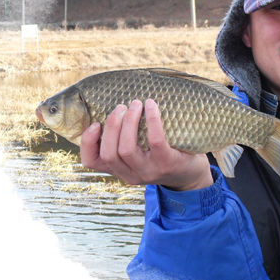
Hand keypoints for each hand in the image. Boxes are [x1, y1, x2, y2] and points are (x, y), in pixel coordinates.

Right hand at [80, 98, 212, 190]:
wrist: (192, 175)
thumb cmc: (163, 157)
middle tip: (121, 107)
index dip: (87, 142)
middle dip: (112, 126)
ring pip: (126, 149)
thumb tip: (113, 110)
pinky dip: (152, 120)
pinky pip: (154, 140)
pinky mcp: (167, 164)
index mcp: (121, 171)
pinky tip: (152, 106)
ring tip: (136, 104)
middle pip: (109, 153)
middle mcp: (132, 175)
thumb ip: (125, 143)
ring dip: (128, 122)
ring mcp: (150, 172)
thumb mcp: (140, 156)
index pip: (92, 162)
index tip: (95, 123)